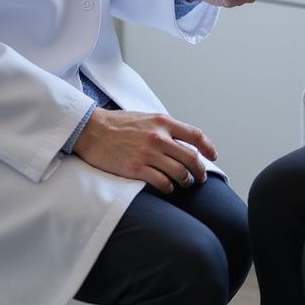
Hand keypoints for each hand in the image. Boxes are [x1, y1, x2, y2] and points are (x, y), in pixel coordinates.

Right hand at [72, 109, 217, 192]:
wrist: (91, 130)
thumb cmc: (118, 124)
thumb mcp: (146, 117)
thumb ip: (165, 128)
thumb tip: (182, 141)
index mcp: (163, 122)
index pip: (195, 135)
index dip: (208, 147)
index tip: (213, 156)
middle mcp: (158, 137)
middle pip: (191, 158)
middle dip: (200, 171)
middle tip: (200, 177)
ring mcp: (147, 154)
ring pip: (179, 172)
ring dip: (186, 181)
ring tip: (185, 183)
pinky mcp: (135, 169)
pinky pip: (162, 182)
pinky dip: (169, 187)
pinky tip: (168, 187)